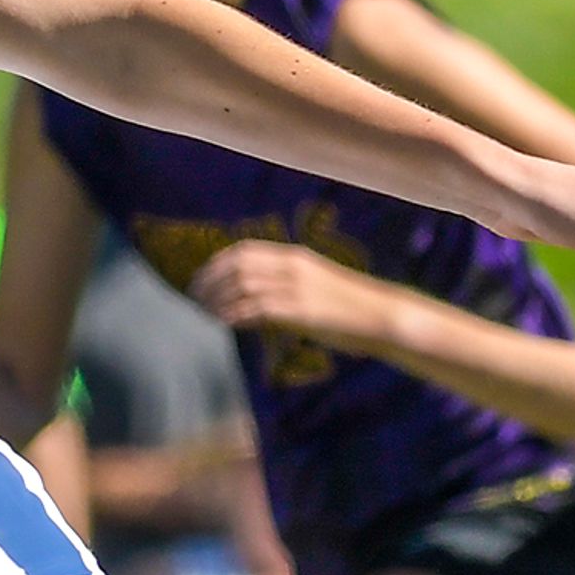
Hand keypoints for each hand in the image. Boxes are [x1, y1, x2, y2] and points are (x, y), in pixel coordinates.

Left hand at [189, 241, 395, 349]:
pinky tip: (224, 324)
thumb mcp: (314, 283)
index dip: (216, 263)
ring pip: (242, 286)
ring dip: (217, 300)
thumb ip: (284, 283)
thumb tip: (252, 297)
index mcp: (294, 256)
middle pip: (236, 266)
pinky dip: (235, 315)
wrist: (380, 316)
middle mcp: (291, 266)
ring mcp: (296, 288)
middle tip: (194, 299)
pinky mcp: (300, 311)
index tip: (200, 279)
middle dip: (209, 281)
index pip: (244, 250)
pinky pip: (256, 309)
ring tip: (204, 313)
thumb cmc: (348, 305)